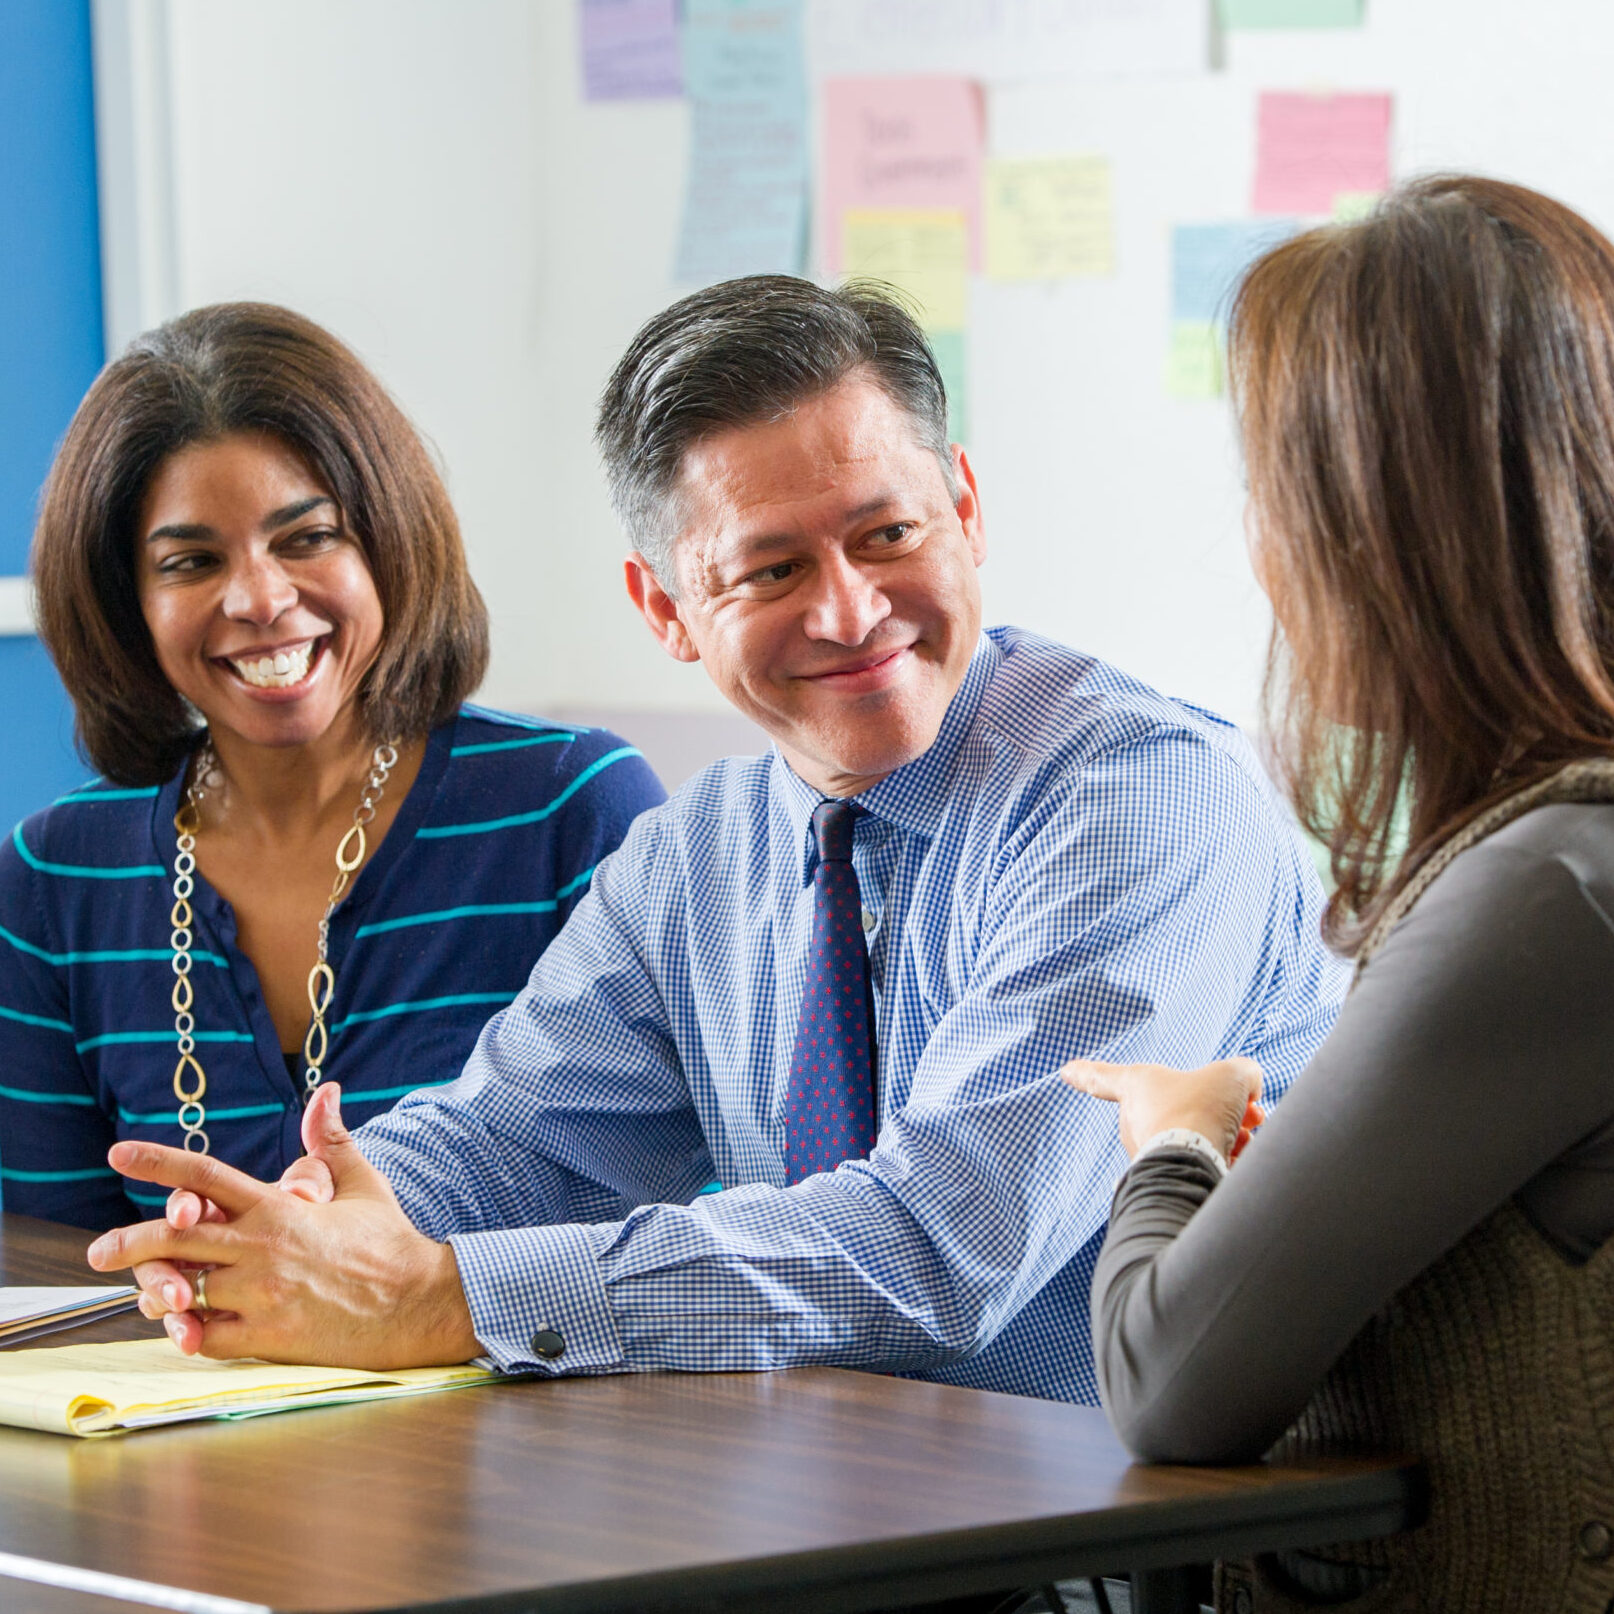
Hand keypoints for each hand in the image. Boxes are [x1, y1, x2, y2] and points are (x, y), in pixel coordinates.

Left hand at [89, 1084, 478, 1368]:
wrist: (418, 1301)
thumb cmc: (389, 1241)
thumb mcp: (362, 1183)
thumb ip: (331, 1141)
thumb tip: (325, 1092)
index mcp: (279, 1207)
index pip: (207, 1176)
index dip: (159, 1162)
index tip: (118, 1154)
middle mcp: (263, 1248)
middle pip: (177, 1237)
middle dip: (130, 1242)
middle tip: (99, 1251)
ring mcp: (263, 1294)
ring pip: (185, 1291)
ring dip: (157, 1293)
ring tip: (144, 1295)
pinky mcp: (269, 1336)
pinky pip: (208, 1337)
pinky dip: (188, 1334)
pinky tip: (181, 1330)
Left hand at [1061, 1056, 1265, 1162]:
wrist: (1193, 1160)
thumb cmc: (1200, 1109)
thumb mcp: (1231, 1074)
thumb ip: (1242, 1073)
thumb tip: (1249, 1089)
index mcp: (1137, 1086)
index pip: (1103, 1077)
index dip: (1086, 1072)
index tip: (1064, 1071)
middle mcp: (1136, 1119)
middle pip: (1181, 1107)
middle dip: (1221, 1108)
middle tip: (1248, 1112)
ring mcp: (1149, 1151)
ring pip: (1194, 1135)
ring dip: (1229, 1133)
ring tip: (1247, 1134)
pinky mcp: (1167, 1178)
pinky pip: (1199, 1162)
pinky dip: (1225, 1158)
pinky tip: (1242, 1157)